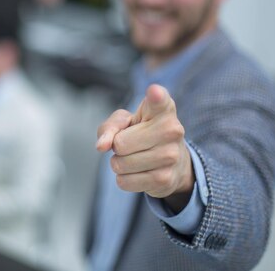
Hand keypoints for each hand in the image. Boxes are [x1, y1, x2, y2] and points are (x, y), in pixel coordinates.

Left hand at [96, 84, 193, 212]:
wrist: (172, 162)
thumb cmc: (143, 133)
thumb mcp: (125, 122)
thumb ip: (110, 127)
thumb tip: (102, 146)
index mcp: (163, 109)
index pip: (159, 100)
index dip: (155, 96)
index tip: (154, 92)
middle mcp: (172, 130)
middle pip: (120, 143)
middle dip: (117, 146)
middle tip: (131, 143)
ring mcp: (171, 156)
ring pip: (120, 164)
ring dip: (119, 163)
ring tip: (135, 157)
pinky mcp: (165, 179)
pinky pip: (124, 181)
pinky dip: (124, 178)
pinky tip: (138, 172)